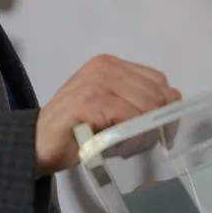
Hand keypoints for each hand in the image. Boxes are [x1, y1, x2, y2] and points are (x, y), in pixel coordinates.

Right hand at [35, 54, 180, 175]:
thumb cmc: (78, 129)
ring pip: (145, 107)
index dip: (164, 108)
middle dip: (155, 125)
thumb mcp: (113, 109)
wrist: (37, 143)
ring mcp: (95, 82)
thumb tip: (174, 101)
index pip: (158, 81)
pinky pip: (129, 118)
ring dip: (142, 135)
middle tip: (138, 144)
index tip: (157, 132)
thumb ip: (139, 100)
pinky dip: (130, 138)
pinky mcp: (88, 101)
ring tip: (124, 147)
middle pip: (156, 95)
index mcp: (111, 64)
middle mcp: (104, 67)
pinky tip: (117, 148)